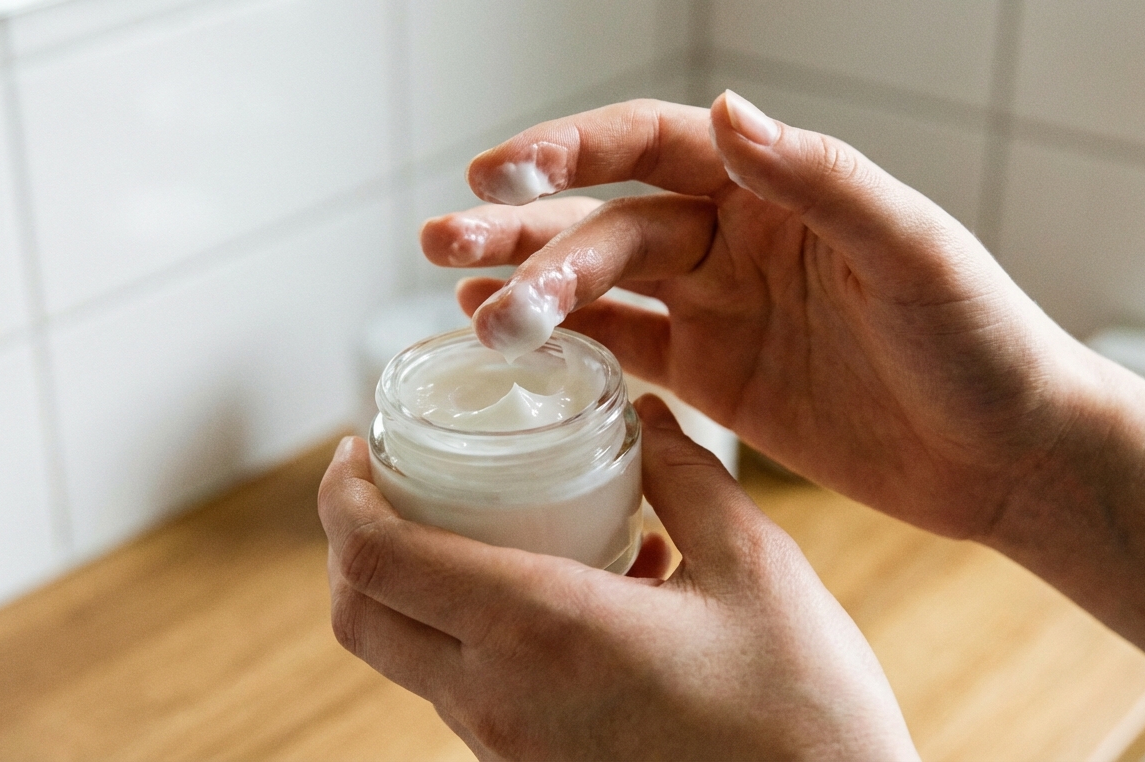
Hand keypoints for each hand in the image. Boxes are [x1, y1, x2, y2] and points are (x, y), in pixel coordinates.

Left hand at [318, 395, 918, 760]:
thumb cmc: (802, 713)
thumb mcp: (754, 568)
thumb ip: (688, 477)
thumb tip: (647, 417)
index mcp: (540, 631)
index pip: (376, 559)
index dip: (341, 496)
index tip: (354, 450)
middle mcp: (500, 701)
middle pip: (361, 618)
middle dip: (353, 542)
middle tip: (390, 482)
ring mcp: (511, 751)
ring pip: (410, 659)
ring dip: (420, 588)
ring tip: (494, 525)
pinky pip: (468, 696)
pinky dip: (478, 636)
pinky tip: (572, 595)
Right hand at [421, 92, 1096, 539]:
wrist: (1008, 455)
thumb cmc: (980, 342)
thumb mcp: (910, 251)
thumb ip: (819, 177)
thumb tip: (728, 105)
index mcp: (775, 188)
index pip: (650, 144)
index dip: (569, 149)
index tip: (497, 174)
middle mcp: (734, 237)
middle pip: (607, 218)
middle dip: (525, 233)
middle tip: (444, 246)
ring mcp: (718, 308)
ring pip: (601, 284)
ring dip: (528, 288)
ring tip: (461, 302)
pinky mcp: (714, 378)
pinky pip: (623, 350)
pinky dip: (566, 344)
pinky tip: (505, 339)